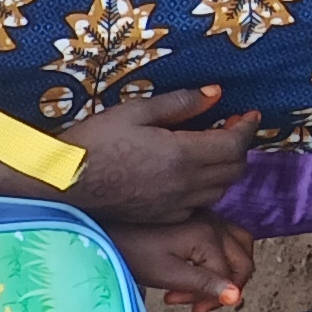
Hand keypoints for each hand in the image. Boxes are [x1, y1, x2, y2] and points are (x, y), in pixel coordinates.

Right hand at [60, 87, 257, 222]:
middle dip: (238, 148)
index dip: (247, 127)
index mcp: (181, 154)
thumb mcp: (136, 111)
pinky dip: (203, 190)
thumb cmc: (94, 142)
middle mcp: (184, 184)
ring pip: (219, 190)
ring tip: (210, 151)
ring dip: (223, 170)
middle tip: (229, 130)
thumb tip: (215, 95)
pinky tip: (187, 176)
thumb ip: (181, 104)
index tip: (248, 115)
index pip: (234, 144)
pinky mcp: (161, 217)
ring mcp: (173, 205)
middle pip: (234, 170)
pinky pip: (197, 206)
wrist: (64, 182)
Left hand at [102, 213, 253, 311]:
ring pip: (240, 247)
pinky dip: (223, 258)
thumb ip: (203, 285)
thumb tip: (236, 297)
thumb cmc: (134, 253)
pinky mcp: (203, 219)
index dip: (212, 299)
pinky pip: (228, 238)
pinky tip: (200, 271)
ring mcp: (211, 219)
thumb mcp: (168, 275)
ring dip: (229, 272)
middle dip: (224, 289)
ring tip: (203, 290)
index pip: (229, 276)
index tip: (192, 310)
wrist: (111, 231)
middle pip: (242, 262)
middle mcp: (216, 224)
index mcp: (208, 236)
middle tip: (197, 305)